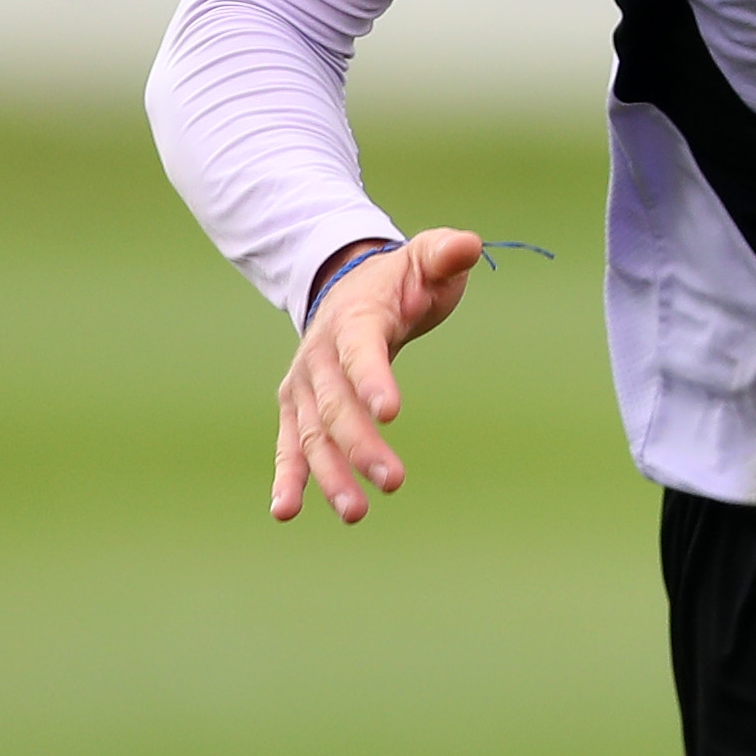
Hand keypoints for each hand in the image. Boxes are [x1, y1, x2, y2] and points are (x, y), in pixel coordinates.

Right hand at [273, 228, 486, 523]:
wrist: (346, 287)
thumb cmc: (400, 281)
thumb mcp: (426, 259)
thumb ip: (445, 254)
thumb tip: (469, 244)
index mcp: (354, 320)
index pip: (361, 351)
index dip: (373, 380)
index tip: (391, 412)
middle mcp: (320, 355)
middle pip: (337, 405)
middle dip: (361, 445)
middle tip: (393, 480)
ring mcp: (305, 386)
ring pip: (313, 434)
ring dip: (330, 474)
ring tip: (355, 512)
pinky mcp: (298, 409)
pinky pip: (291, 446)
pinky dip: (289, 478)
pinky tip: (286, 511)